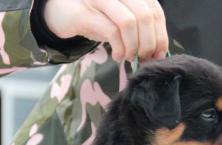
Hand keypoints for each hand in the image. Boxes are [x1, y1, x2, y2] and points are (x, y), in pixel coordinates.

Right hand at [43, 0, 167, 61]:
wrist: (61, 13)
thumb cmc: (96, 17)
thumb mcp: (122, 18)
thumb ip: (140, 27)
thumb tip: (160, 50)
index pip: (154, 10)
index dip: (160, 34)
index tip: (159, 53)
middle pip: (145, 16)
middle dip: (149, 42)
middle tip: (144, 57)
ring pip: (129, 23)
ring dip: (134, 46)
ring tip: (130, 57)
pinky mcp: (85, 14)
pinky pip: (112, 32)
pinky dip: (120, 49)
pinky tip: (118, 56)